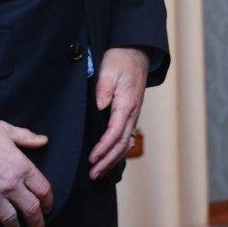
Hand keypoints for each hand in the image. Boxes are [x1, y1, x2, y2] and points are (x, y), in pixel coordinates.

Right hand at [0, 120, 53, 226]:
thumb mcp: (6, 130)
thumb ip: (26, 137)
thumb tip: (43, 140)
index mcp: (22, 166)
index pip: (43, 189)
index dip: (48, 201)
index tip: (48, 208)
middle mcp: (11, 184)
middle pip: (31, 209)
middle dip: (38, 223)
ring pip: (11, 219)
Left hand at [88, 47, 148, 179]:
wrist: (135, 52)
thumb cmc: (120, 60)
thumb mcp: (109, 70)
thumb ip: (104, 89)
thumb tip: (100, 106)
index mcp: (127, 104)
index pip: (115, 133)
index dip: (104, 148)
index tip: (92, 159)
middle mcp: (132, 113)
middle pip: (122, 144)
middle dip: (108, 161)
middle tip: (93, 174)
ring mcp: (133, 115)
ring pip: (126, 143)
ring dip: (113, 160)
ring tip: (99, 172)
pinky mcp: (130, 114)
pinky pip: (126, 137)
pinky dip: (119, 152)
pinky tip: (111, 159)